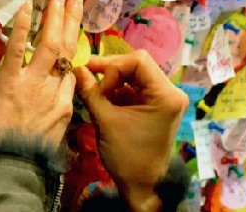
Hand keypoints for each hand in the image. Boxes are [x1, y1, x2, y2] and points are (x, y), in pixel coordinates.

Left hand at [0, 0, 83, 148]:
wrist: (8, 165)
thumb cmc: (28, 156)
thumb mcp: (53, 138)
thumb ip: (56, 117)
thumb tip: (58, 105)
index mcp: (65, 104)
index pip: (73, 69)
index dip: (74, 45)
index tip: (74, 27)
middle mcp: (54, 89)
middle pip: (68, 49)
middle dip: (72, 21)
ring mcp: (33, 83)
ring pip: (49, 44)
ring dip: (54, 16)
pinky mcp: (10, 80)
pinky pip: (18, 49)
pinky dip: (21, 27)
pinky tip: (26, 7)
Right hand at [74, 51, 188, 211]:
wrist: (141, 186)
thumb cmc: (127, 155)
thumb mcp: (105, 120)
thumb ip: (90, 91)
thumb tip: (75, 67)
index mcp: (166, 95)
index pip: (138, 61)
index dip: (113, 66)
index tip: (98, 85)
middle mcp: (170, 92)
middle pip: (136, 65)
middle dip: (110, 71)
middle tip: (87, 78)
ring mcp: (163, 99)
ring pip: (133, 75)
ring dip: (112, 81)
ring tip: (94, 93)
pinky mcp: (155, 106)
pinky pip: (134, 88)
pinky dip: (116, 91)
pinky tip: (103, 100)